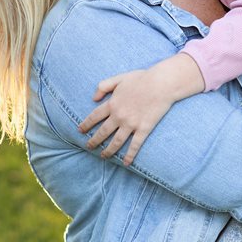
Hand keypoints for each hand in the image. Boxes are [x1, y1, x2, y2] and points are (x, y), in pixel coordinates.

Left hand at [78, 54, 203, 165]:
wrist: (161, 83)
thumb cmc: (142, 78)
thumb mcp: (119, 78)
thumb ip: (104, 86)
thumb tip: (93, 98)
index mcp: (112, 103)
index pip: (94, 116)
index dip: (86, 124)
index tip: (80, 131)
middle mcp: (119, 116)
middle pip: (103, 132)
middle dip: (94, 141)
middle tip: (88, 147)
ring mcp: (131, 124)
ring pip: (116, 142)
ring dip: (108, 151)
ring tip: (103, 156)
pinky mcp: (144, 129)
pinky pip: (135, 145)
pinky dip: (130, 155)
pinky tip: (125, 163)